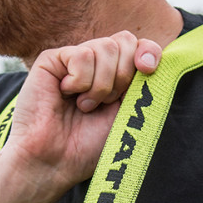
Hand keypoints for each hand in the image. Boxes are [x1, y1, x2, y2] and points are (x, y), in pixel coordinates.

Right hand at [4, 32, 161, 198]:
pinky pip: (82, 54)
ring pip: (105, 47)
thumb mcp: (127, 114)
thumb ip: (142, 84)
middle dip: (123, 76)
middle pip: (124, 41)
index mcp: (116, 77)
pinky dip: (80, 81)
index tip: (147, 69)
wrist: (55, 161)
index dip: (149, 52)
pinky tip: (65, 95)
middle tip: (105, 103)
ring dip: (100, 85)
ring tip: (84, 106)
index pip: (140, 45)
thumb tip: (150, 57)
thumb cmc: (89, 146)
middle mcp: (95, 65)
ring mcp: (73, 61)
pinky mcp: (52, 60)